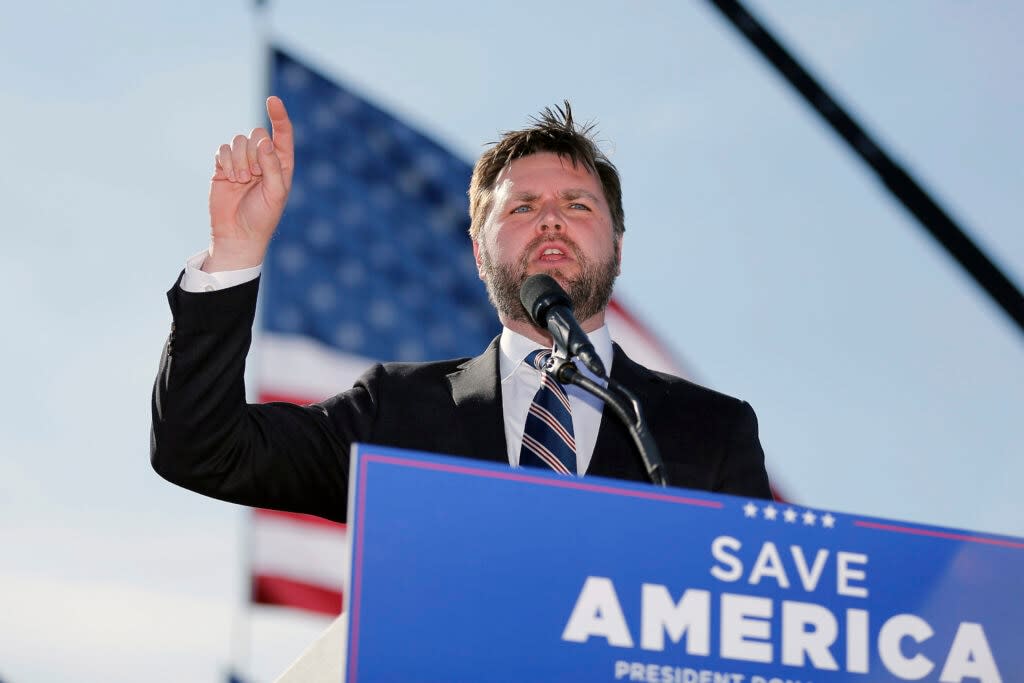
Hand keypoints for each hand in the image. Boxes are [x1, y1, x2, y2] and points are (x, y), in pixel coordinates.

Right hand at [204, 96, 294, 271]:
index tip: (272, 100)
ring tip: (241, 181)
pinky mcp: (223, 166)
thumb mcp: (275, 192)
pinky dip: (226, 162)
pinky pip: (223, 149)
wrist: (237, 234)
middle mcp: (262, 159)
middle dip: (253, 152)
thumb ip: (272, 165)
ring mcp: (242, 161)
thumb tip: (264, 141)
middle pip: (256, 133)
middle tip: (253, 176)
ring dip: (239, 160)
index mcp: (281, 163)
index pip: (282, 133)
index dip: (279, 115)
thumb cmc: (262, 216)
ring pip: (238, 140)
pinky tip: (229, 178)